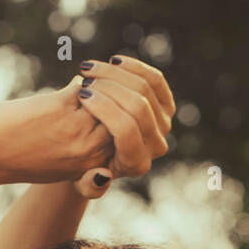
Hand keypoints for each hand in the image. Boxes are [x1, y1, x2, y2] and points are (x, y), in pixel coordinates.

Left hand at [0, 56, 172, 196]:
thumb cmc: (16, 153)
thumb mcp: (61, 153)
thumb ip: (84, 132)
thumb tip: (92, 88)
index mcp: (98, 162)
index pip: (145, 132)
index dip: (146, 106)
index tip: (129, 88)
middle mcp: (94, 150)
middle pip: (139, 112)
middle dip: (133, 82)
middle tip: (112, 71)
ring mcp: (79, 131)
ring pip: (122, 96)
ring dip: (113, 74)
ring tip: (95, 70)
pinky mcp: (61, 111)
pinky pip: (93, 85)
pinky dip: (93, 72)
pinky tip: (81, 70)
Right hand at [69, 56, 174, 199]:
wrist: (102, 152)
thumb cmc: (87, 166)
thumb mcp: (81, 181)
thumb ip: (89, 186)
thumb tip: (102, 176)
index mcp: (137, 163)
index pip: (126, 130)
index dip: (105, 107)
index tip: (82, 94)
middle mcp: (156, 145)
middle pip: (138, 106)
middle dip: (109, 86)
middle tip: (84, 78)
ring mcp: (164, 123)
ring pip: (145, 88)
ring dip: (115, 73)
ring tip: (89, 69)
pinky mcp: (166, 104)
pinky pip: (154, 79)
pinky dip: (134, 67)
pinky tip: (112, 61)